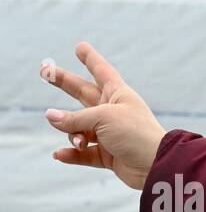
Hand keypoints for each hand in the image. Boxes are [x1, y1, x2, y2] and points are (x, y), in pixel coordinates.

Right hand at [42, 42, 166, 189]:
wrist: (156, 165)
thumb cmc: (135, 134)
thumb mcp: (102, 118)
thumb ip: (74, 118)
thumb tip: (50, 117)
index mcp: (119, 94)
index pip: (101, 71)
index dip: (90, 59)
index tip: (80, 46)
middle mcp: (113, 111)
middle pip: (83, 93)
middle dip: (64, 82)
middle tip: (43, 71)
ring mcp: (110, 133)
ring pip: (79, 128)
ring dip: (72, 133)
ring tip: (79, 140)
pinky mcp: (109, 155)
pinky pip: (84, 153)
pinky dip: (72, 154)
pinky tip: (60, 154)